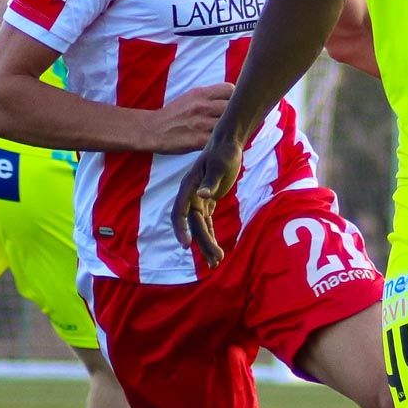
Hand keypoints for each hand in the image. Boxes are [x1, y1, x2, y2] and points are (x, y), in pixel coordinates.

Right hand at [149, 83, 233, 152]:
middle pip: (233, 106)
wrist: (152, 130)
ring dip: (232, 130)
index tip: (234, 105)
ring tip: (231, 134)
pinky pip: (220, 140)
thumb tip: (231, 98)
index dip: (235, 97)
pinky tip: (222, 144)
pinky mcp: (199, 140)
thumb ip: (209, 97)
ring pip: (229, 124)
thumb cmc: (173, 114)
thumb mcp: (190, 97)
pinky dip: (223, 142)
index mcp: (200, 93)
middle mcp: (202, 106)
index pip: (230, 89)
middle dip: (237, 114)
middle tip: (236, 121)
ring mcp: (201, 124)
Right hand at [172, 135, 244, 267]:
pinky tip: (216, 251)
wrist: (228, 144)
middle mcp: (190, 197)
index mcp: (189, 188)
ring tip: (216, 262)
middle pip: (193, 225)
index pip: (180, 213)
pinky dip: (211, 236)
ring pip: (200, 228)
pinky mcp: (207, 204)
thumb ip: (211, 181)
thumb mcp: (220, 165)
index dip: (181, 229)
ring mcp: (198, 201)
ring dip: (207, 244)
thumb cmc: (224, 152)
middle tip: (215, 260)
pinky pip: (207, 224)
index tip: (186, 245)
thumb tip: (204, 196)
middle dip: (203, 243)